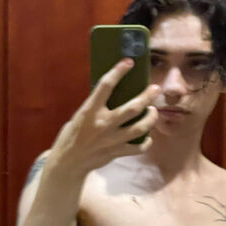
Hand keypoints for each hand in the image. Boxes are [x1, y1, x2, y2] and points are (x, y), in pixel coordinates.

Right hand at [47, 58, 160, 175]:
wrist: (69, 162)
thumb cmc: (72, 136)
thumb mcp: (80, 116)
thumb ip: (95, 107)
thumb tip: (112, 95)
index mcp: (90, 111)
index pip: (105, 86)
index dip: (118, 72)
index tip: (129, 62)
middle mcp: (103, 124)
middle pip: (133, 108)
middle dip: (147, 96)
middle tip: (156, 89)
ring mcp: (112, 139)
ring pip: (140, 127)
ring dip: (151, 118)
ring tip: (153, 111)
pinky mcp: (117, 152)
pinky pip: (138, 148)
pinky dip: (146, 142)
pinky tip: (148, 137)